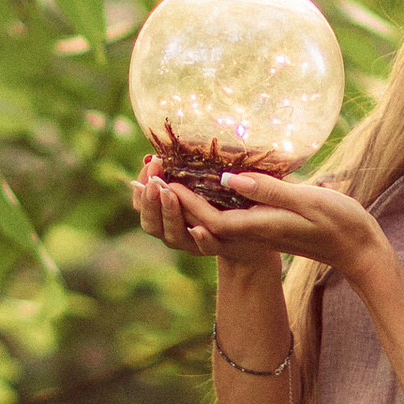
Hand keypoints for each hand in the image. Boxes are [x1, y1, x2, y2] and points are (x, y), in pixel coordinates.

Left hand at [131, 157, 386, 280]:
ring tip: (167, 175)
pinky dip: (208, 200)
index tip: (162, 177)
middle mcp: (251, 232)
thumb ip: (267, 190)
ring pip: (211, 218)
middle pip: (201, 221)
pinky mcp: (265, 225)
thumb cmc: (338, 222)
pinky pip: (226, 215)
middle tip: (153, 172)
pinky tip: (206, 181)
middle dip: (175, 200)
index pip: (208, 217)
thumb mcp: (305, 200)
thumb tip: (227, 180)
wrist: (358, 248)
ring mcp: (258, 230)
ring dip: (187, 200)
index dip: (182, 200)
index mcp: (257, 227)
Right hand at [133, 152, 258, 261]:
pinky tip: (198, 229)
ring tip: (170, 193)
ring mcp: (198, 242)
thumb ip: (181, 171)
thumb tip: (152, 156)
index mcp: (169, 215)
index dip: (141, 189)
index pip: (144, 206)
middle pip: (152, 225)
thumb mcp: (205, 178)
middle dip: (150, 203)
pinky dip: (201, 240)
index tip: (149, 166)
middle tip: (153, 183)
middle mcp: (179, 232)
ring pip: (175, 236)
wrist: (262, 230)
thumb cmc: (230, 198)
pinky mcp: (223, 247)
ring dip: (170, 215)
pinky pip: (208, 247)